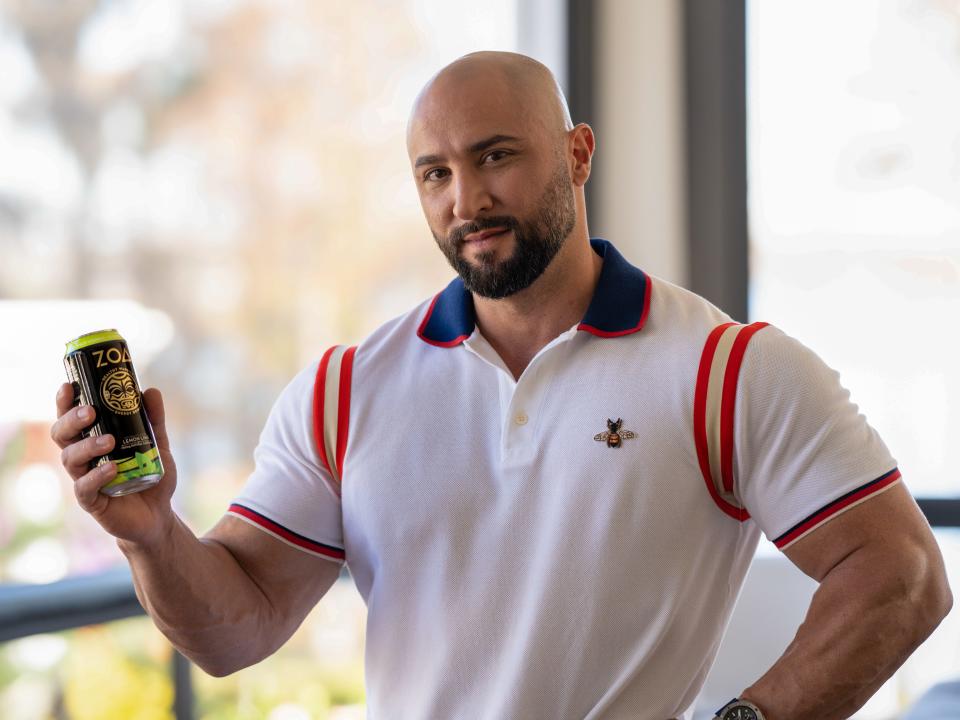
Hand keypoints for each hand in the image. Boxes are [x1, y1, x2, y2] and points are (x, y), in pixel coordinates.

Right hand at [51, 382, 178, 547]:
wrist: (158, 514)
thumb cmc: (150, 475)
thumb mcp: (158, 444)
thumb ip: (153, 419)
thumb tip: (150, 390)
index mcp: (91, 440)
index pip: (70, 418)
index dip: (65, 403)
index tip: (69, 386)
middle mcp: (83, 458)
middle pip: (62, 436)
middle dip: (71, 421)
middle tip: (89, 412)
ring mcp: (85, 479)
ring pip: (70, 459)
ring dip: (87, 447)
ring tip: (109, 440)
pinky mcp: (92, 501)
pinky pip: (85, 488)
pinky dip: (96, 476)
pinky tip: (112, 468)